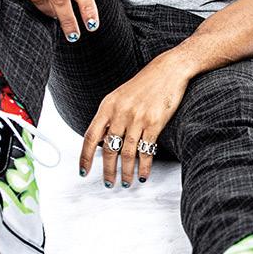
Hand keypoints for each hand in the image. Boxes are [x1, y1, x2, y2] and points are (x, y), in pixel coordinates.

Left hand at [80, 54, 191, 184]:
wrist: (168, 70)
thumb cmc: (145, 84)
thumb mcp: (120, 97)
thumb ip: (109, 117)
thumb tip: (101, 142)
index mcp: (108, 106)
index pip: (91, 136)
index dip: (85, 157)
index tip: (83, 172)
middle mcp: (120, 112)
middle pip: (109, 148)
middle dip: (108, 170)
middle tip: (109, 182)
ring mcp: (137, 118)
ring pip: (127, 153)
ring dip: (126, 171)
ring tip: (126, 182)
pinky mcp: (154, 123)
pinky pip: (146, 150)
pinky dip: (144, 166)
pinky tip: (143, 174)